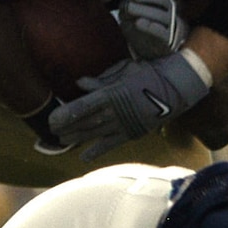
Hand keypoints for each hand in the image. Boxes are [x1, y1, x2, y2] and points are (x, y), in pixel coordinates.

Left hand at [48, 50, 213, 156]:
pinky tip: (84, 157)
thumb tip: (80, 83)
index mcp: (111, 94)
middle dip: (67, 128)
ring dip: (77, 138)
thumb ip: (101, 79)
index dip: (66, 115)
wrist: (176, 87)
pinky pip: (111, 144)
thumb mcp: (124, 71)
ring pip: (95, 134)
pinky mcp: (132, 133)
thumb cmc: (149, 73)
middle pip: (85, 123)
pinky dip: (97, 151)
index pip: (82, 107)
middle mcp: (115, 112)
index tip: (52, 119)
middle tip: (51, 131)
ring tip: (62, 141)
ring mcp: (123, 124)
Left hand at [112, 0, 186, 59]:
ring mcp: (169, 23)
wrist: (152, 47)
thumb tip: (126, 3)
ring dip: (144, 10)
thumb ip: (126, 5)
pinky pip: (161, 33)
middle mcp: (168, 8)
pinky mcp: (166, 39)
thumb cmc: (140, 23)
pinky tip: (138, 22)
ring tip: (129, 8)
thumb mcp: (130, 12)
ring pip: (161, 15)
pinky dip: (150, 27)